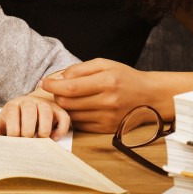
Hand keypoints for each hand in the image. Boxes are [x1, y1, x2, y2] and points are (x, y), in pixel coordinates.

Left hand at [0, 94, 70, 139]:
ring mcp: (44, 104)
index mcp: (14, 104)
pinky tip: (54, 138)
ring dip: (44, 127)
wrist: (31, 104)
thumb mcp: (4, 121)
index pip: (12, 113)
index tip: (14, 141)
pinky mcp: (58, 109)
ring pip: (46, 111)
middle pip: (29, 110)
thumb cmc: (16, 117)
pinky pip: (63, 116)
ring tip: (42, 139)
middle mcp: (29, 102)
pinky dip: (61, 128)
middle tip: (27, 141)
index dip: (13, 129)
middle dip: (28, 128)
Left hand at [40, 58, 157, 132]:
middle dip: (57, 95)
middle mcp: (107, 102)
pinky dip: (74, 116)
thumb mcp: (104, 64)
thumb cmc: (124, 77)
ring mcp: (107, 118)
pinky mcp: (107, 129)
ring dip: (65, 106)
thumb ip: (80, 69)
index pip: (71, 88)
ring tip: (69, 97)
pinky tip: (78, 107)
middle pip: (68, 103)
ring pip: (72, 115)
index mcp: (106, 82)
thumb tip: (59, 78)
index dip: (53, 86)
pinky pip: (81, 125)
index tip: (44, 82)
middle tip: (57, 88)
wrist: (148, 96)